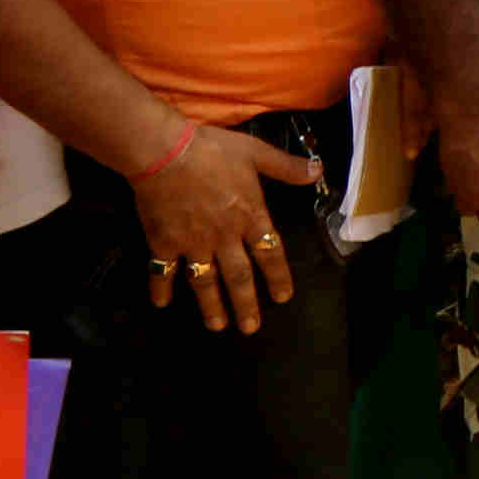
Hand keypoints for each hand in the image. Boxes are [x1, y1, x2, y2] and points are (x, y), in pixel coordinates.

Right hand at [129, 125, 321, 333]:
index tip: (283, 297)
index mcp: (250, 216)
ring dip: (210, 305)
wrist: (164, 151)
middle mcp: (224, 236)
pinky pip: (162, 270)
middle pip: (239, 277)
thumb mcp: (256, 152)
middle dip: (246, 304)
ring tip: (217, 326)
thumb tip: (318, 172)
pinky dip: (160, 287)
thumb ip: (286, 166)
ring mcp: (192, 243)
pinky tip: (161, 304)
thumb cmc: (212, 150)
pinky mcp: (162, 242)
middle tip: (250, 328)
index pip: (270, 254)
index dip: (278, 277)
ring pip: (204, 281)